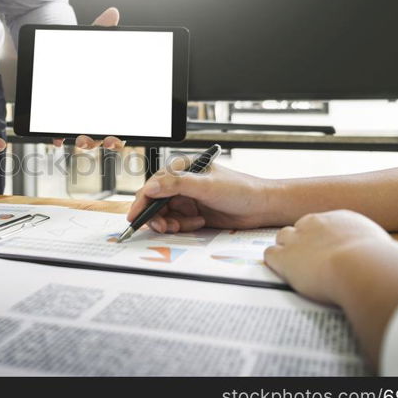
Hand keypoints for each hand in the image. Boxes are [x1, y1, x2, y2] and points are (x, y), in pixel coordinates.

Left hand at [52, 7, 124, 150]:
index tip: (116, 138)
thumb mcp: (92, 42)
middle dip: (103, 142)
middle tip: (104, 141)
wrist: (56, 55)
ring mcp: (77, 118)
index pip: (120, 127)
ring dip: (84, 143)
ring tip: (80, 140)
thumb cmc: (82, 53)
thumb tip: (113, 13)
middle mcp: (95, 116)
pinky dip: (58, 137)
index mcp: (110, 104)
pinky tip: (57, 138)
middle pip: (103, 137)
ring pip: (84, 138)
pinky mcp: (58, 118)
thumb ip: (102, 29)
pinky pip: (59, 133)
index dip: (119, 137)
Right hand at [127, 159, 274, 231]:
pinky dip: (183, 226)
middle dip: (155, 216)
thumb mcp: (207, 186)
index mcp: (182, 169)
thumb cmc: (240, 190)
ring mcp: (187, 199)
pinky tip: (198, 223)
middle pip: (156, 202)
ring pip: (165, 214)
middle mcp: (182, 183)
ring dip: (169, 223)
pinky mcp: (193, 213)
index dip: (142, 201)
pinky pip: (177, 222)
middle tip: (161, 227)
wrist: (262, 207)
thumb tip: (151, 187)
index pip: (154, 185)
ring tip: (184, 226)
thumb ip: (177, 185)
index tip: (135, 217)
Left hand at [264, 210, 393, 303]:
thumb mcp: (380, 247)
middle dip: (302, 241)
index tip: (326, 249)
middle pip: (300, 227)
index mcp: (339, 219)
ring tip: (296, 266)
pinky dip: (275, 264)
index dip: (321, 238)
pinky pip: (270, 255)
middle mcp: (315, 223)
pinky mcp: (284, 257)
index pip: (323, 224)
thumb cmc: (377, 261)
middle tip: (309, 258)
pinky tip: (284, 273)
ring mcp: (297, 239)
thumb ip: (373, 248)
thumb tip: (383, 258)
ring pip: (282, 238)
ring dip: (287, 251)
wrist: (360, 265)